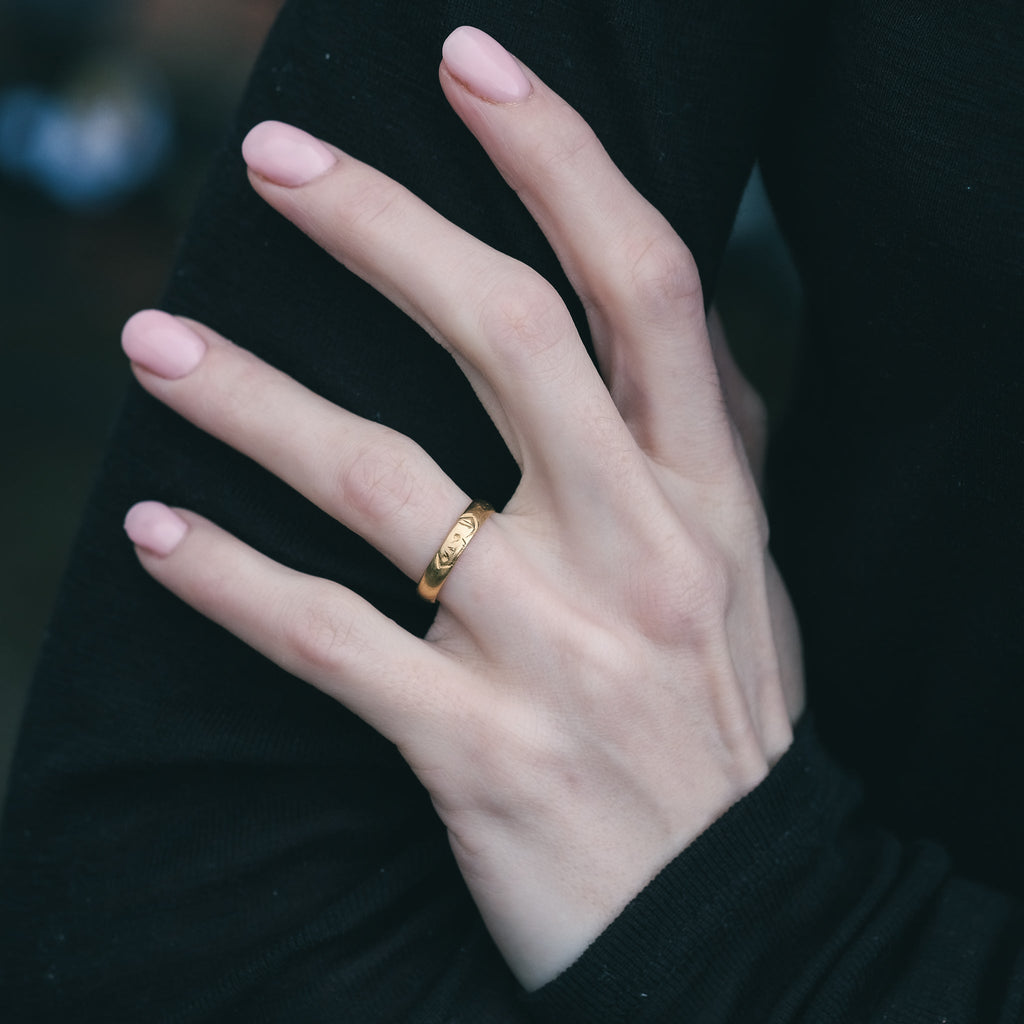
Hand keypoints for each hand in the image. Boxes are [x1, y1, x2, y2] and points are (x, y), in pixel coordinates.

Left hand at [121, 26, 802, 988]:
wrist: (733, 908)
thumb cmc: (725, 723)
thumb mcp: (748, 570)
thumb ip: (704, 439)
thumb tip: (661, 316)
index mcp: (707, 497)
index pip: (642, 286)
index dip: (561, 159)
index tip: (473, 65)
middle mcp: (633, 551)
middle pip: (501, 338)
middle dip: (383, 226)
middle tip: (271, 163)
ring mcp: (551, 650)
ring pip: (379, 480)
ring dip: (253, 401)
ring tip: (156, 344)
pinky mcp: (475, 748)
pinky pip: (330, 642)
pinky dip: (233, 584)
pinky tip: (162, 538)